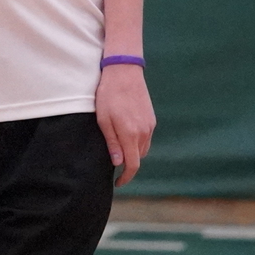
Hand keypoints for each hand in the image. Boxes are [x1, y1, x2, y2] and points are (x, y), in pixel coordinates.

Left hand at [96, 64, 154, 186]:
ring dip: (133, 152)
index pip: (133, 165)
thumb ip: (111, 142)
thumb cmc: (108, 94)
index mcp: (130, 134)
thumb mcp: (103, 119)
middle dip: (127, 163)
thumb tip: (117, 162)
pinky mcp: (151, 118)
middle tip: (113, 161)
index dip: (126, 177)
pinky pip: (146, 137)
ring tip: (118, 146)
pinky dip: (137, 141)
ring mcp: (150, 125)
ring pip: (143, 148)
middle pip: (138, 158)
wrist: (124, 71)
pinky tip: (125, 132)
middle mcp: (144, 132)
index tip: (117, 183)